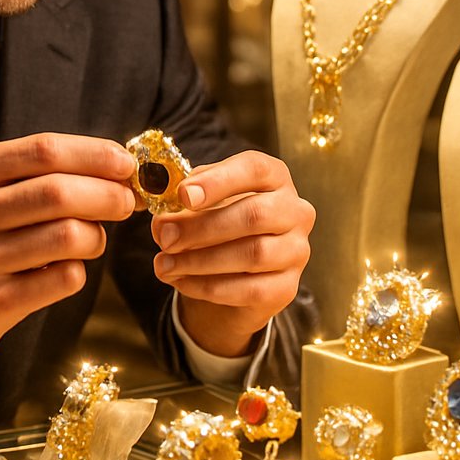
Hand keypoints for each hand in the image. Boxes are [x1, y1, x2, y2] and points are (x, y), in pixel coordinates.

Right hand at [0, 133, 136, 399]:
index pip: (43, 150)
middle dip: (108, 194)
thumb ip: (24, 174)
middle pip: (59, 192)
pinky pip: (62, 278)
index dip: (94, 154)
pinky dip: (78, 270)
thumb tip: (106, 164)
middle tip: (126, 201)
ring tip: (93, 237)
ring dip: (96, 235)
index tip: (124, 163)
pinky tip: (67, 268)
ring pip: (68, 236)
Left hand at [150, 150, 313, 357]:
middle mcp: (295, 211)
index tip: (183, 195)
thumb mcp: (199, 205)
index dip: (218, 181)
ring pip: (252, 254)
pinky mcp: (287, 287)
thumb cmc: (218, 223)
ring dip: (200, 261)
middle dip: (202, 227)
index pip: (254, 169)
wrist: (236, 272)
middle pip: (254, 215)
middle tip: (165, 238)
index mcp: (274, 177)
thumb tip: (163, 223)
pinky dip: (207, 286)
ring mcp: (296, 250)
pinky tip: (180, 281)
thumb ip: (180, 207)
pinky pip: (249, 289)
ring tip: (164, 264)